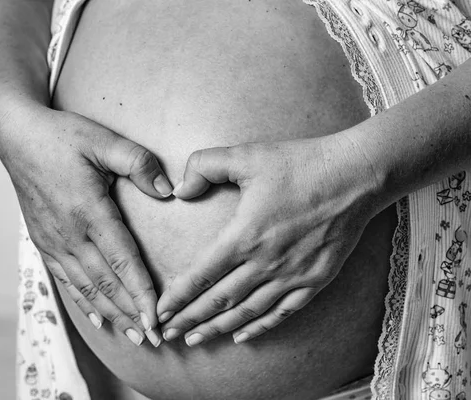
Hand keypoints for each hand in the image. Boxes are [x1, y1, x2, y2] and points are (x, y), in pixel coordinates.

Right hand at [1, 104, 171, 346]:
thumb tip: (166, 190)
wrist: (17, 135)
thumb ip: (138, 163)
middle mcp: (70, 234)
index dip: (141, 293)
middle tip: (155, 339)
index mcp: (89, 211)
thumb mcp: (104, 140)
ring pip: (87, 288)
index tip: (157, 319)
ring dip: (112, 315)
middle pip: (106, 284)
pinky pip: (66, 281)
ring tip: (133, 336)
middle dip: (132, 314)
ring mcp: (54, 241)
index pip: (122, 262)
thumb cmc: (62, 136)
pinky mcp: (44, 242)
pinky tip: (98, 319)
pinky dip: (84, 303)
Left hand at [156, 135, 379, 344]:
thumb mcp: (246, 155)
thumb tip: (179, 190)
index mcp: (244, 236)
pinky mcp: (316, 280)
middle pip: (219, 300)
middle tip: (168, 334)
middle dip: (190, 319)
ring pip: (247, 312)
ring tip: (196, 340)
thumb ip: (204, 166)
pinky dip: (260, 327)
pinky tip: (243, 336)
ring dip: (218, 329)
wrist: (356, 175)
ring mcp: (292, 275)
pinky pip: (282, 312)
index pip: (201, 275)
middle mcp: (265, 263)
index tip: (160, 311)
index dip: (178, 297)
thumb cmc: (300, 163)